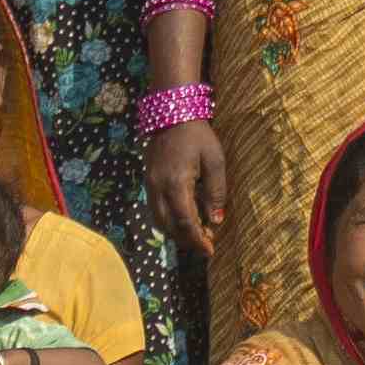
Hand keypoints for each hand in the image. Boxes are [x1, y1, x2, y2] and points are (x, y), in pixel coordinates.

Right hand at [147, 114, 225, 254]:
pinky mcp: (148, 181)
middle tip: (205, 246)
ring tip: (196, 235)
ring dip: (176, 233)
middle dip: (187, 241)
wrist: (172, 113)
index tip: (210, 252)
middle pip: (169, 227)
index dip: (198, 240)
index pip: (185, 222)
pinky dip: (168, 221)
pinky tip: (182, 220)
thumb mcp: (215, 161)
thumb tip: (216, 220)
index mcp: (176, 183)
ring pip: (159, 221)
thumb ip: (216, 192)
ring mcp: (150, 185)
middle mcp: (158, 188)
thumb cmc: (198, 135)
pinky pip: (155, 210)